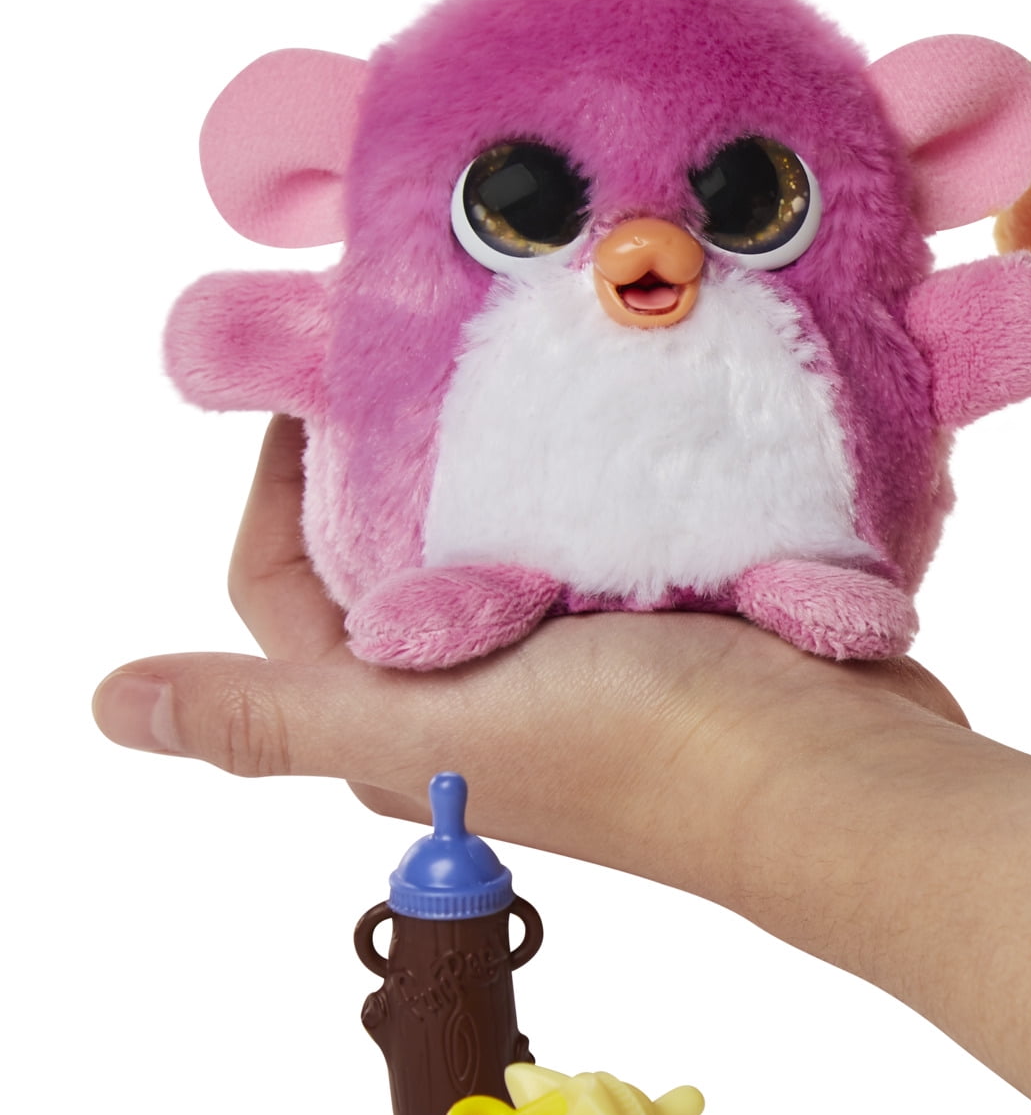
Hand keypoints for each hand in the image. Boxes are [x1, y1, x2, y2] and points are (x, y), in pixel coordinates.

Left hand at [90, 417, 965, 903]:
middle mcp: (484, 687)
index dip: (276, 478)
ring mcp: (588, 647)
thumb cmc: (646, 754)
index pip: (287, 584)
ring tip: (522, 350)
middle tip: (426, 338)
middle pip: (397, 542)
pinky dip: (604, 463)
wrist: (843, 776)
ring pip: (511, 518)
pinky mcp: (677, 616)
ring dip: (509, 443)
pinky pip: (614, 518)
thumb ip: (279, 711)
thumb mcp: (439, 725)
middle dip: (395, 441)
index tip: (321, 371)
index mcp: (405, 719)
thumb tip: (104, 705)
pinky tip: (621, 407)